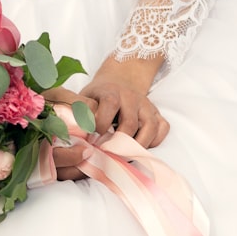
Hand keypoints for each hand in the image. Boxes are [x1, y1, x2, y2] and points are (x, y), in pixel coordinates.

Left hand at [43, 55, 168, 180]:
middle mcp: (132, 97)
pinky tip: (139, 146)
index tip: (92, 137)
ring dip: (137, 145)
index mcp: (111, 92)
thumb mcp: (84, 97)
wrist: (120, 80)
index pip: (109, 106)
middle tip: (107, 155)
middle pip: (130, 124)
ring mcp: (147, 106)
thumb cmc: (98, 96)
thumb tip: (72, 132)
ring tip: (123, 155)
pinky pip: (163, 128)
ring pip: (150, 128)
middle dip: (117, 143)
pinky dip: (155, 140)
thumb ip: (79, 112)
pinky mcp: (157, 114)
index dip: (100, 124)